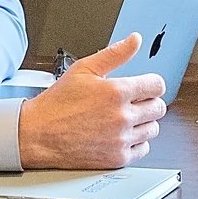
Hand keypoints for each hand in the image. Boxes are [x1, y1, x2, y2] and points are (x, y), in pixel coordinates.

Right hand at [17, 33, 167, 168]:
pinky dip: (136, 142)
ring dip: (143, 122)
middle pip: (159, 108)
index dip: (151, 83)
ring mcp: (121, 139)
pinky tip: (121, 134)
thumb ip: (114, 54)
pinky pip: (143, 149)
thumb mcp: (83, 69)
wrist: (38, 134)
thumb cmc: (57, 103)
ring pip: (153, 129)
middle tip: (133, 102)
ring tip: (124, 118)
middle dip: (148, 102)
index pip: (157, 85)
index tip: (145, 87)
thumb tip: (135, 40)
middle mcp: (122, 116)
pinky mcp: (117, 158)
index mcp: (117, 92)